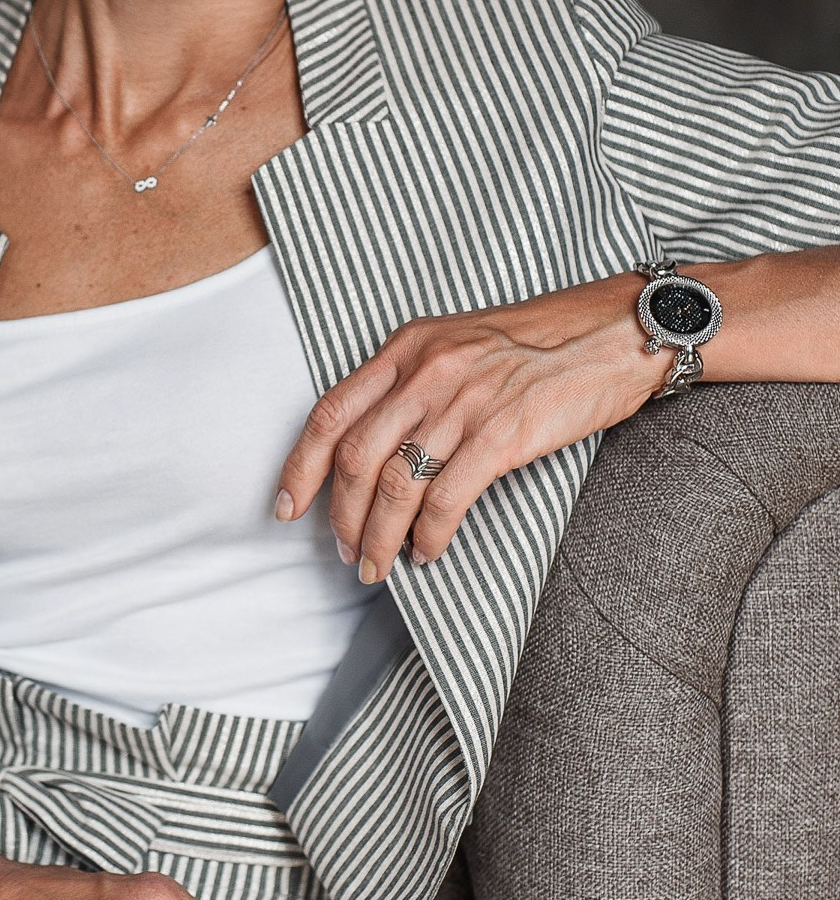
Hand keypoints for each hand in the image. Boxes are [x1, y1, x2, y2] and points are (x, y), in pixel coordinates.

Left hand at [276, 272, 659, 580]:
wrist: (612, 333)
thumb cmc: (537, 344)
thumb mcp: (455, 344)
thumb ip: (410, 382)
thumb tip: (370, 447)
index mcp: (406, 347)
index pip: (329, 412)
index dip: (300, 467)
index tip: (287, 506)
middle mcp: (425, 371)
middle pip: (354, 457)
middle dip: (340, 515)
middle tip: (344, 551)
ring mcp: (462, 402)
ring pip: (394, 484)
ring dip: (377, 536)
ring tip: (377, 566)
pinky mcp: (502, 434)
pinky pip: (446, 498)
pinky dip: (428, 536)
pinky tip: (428, 553)